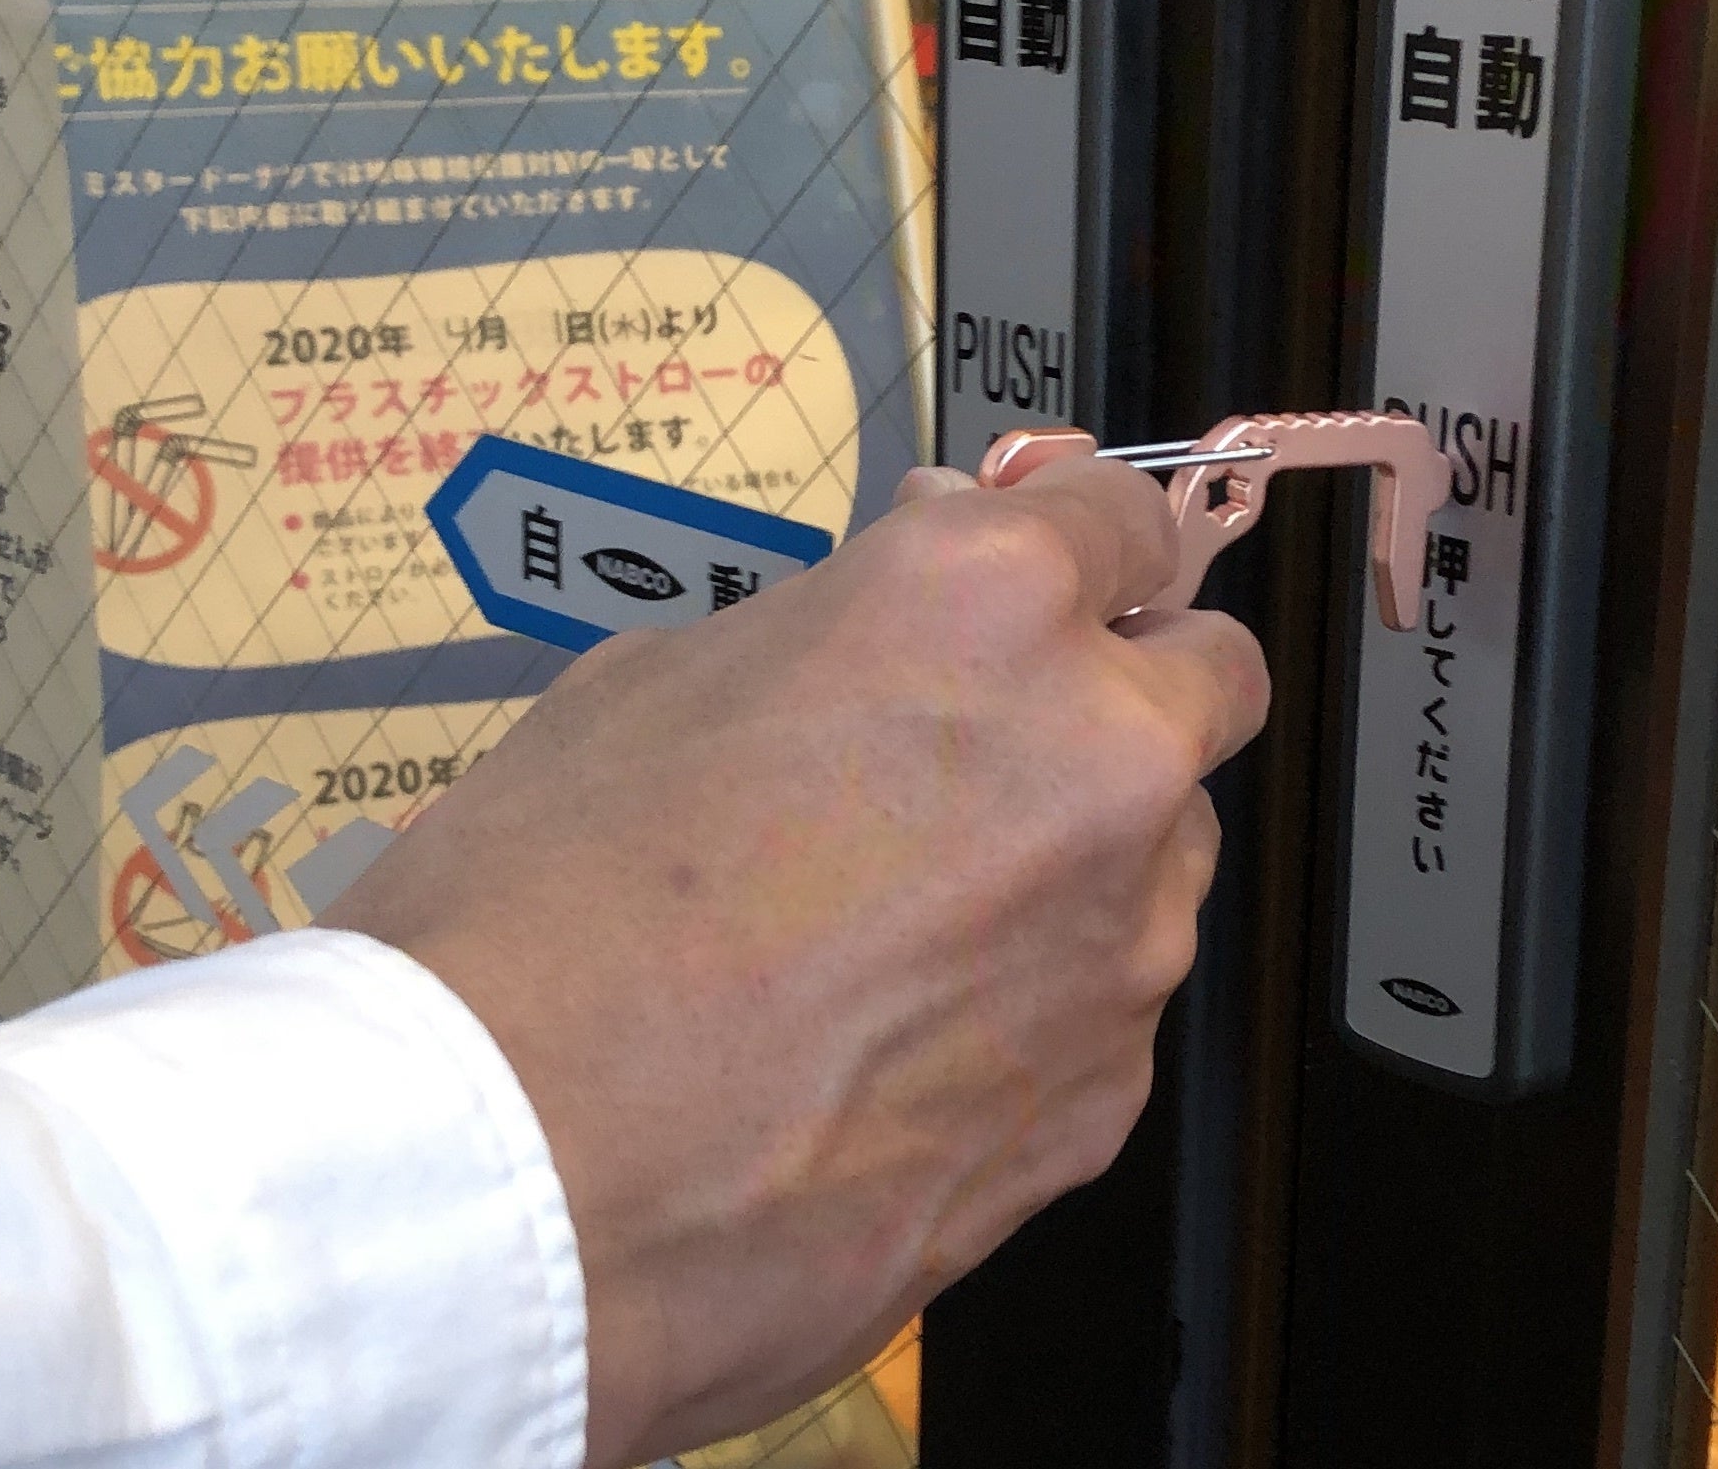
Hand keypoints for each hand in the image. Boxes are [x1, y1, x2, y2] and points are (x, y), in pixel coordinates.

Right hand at [332, 456, 1267, 1465]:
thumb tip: (916, 600)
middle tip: (1001, 738)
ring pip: (1164, 862)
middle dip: (1129, 690)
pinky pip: (1106, 1017)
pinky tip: (887, 1051)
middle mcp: (1099, 759)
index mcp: (986, 608)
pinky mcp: (1104, 1102)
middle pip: (1210, 682)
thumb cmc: (541, 923)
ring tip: (897, 931)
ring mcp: (1122, 944)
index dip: (1083, 542)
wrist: (507, 1195)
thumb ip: (839, 629)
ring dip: (1080, 864)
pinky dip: (1033, 1015)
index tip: (1058, 568)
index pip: (1124, 521)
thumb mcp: (655, 686)